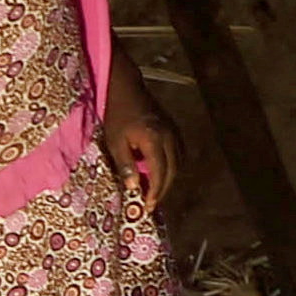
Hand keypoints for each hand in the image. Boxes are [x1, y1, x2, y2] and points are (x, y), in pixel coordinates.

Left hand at [97, 93, 176, 213]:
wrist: (127, 90)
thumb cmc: (117, 116)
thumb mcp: (115, 142)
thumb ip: (125, 165)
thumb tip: (133, 188)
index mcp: (154, 141)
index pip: (159, 172)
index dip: (155, 191)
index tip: (148, 206)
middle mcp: (169, 137)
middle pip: (173, 170)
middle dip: (163, 189)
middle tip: (152, 203)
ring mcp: (174, 132)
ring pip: (179, 161)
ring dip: (170, 178)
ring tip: (156, 190)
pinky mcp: (174, 128)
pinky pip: (180, 152)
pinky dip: (174, 165)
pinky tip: (162, 171)